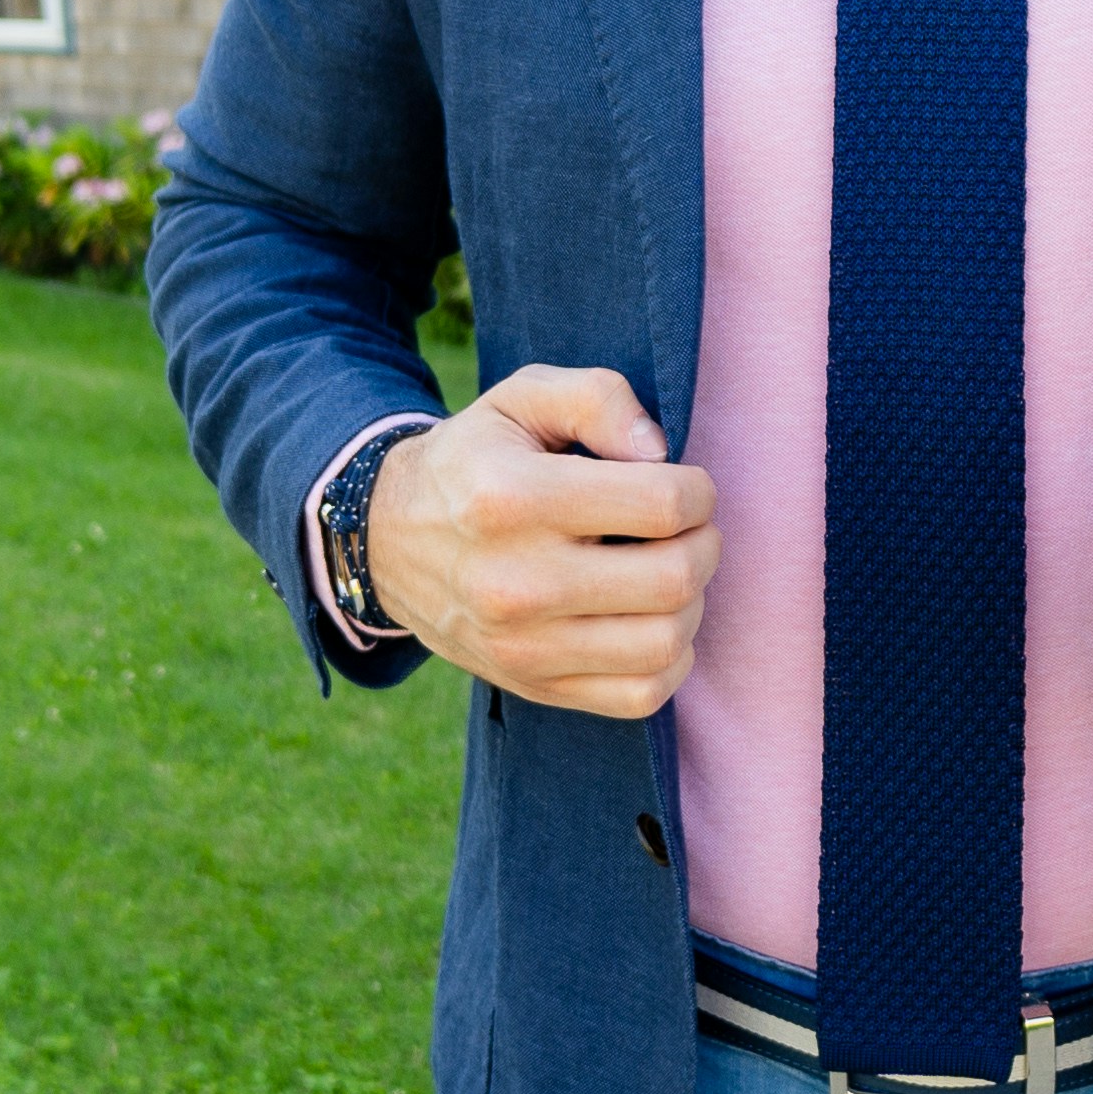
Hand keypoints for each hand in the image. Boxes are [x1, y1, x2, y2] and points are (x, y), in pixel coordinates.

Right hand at [368, 365, 720, 720]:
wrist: (388, 542)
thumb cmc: (476, 461)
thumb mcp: (521, 400)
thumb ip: (597, 398)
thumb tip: (660, 452)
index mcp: (512, 498)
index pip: (662, 505)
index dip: (697, 490)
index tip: (684, 485)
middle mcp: (514, 581)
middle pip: (674, 578)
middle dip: (704, 543)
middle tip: (688, 528)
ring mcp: (523, 645)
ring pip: (666, 642)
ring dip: (693, 603)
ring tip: (668, 570)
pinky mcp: (533, 686)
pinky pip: (641, 695)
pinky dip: (669, 659)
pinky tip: (649, 620)